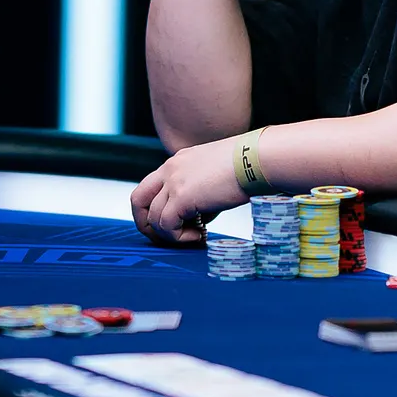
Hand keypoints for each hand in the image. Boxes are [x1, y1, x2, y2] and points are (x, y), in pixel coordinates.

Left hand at [130, 134, 247, 243]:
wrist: (258, 159)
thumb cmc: (248, 167)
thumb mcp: (215, 177)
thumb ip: (200, 196)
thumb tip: (198, 220)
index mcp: (177, 162)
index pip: (151, 188)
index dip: (158, 210)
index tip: (177, 224)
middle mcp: (170, 169)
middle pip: (138, 200)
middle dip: (146, 224)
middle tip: (167, 238)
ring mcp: (173, 181)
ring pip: (153, 218)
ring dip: (171, 235)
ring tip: (196, 236)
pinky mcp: (181, 196)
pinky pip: (165, 225)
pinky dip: (178, 237)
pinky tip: (199, 235)